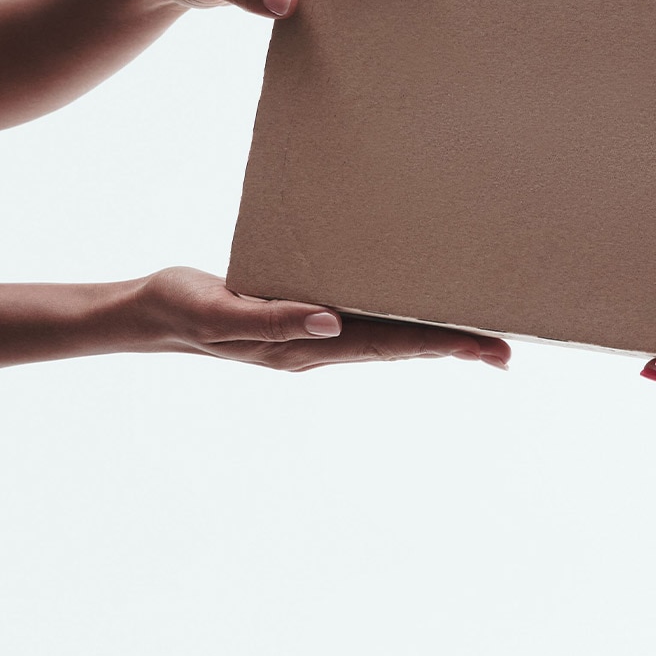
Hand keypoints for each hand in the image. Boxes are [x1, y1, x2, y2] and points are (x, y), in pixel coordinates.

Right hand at [136, 267, 510, 370]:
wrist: (150, 313)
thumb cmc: (182, 306)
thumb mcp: (220, 311)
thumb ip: (273, 319)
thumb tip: (332, 324)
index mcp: (306, 347)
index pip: (389, 345)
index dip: (439, 342)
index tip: (484, 346)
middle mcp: (319, 346)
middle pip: (401, 346)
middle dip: (453, 346)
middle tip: (506, 349)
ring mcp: (314, 336)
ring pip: (389, 336)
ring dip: (434, 336)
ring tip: (479, 337)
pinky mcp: (305, 317)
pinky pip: (366, 320)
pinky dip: (401, 318)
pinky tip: (417, 308)